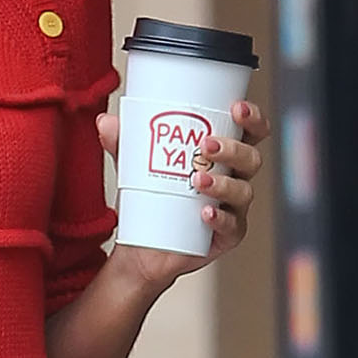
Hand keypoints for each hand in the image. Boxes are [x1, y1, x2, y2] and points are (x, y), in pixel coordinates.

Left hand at [97, 99, 264, 291]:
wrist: (142, 249)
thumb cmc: (150, 200)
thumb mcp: (135, 167)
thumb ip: (124, 143)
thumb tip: (105, 121)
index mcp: (223, 156)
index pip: (250, 132)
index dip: (252, 118)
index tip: (236, 108)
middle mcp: (234, 179)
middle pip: (251, 158)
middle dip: (233, 148)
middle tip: (206, 145)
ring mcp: (233, 208)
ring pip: (243, 190)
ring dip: (223, 183)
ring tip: (197, 180)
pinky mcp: (227, 236)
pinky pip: (232, 226)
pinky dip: (220, 218)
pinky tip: (205, 213)